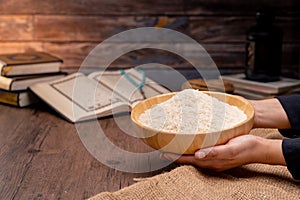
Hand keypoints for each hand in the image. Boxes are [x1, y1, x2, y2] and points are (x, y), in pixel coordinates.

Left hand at [161, 135, 285, 170]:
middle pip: (189, 160)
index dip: (176, 157)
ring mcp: (215, 159)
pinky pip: (202, 153)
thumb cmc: (246, 147)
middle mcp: (211, 162)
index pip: (189, 160)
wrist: (259, 148)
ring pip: (194, 157)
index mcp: (212, 161)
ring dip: (183, 153)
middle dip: (176, 156)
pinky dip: (193, 149)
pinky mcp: (218, 154)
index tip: (163, 153)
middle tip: (163, 150)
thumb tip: (198, 155)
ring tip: (173, 148)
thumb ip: (215, 152)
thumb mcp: (231, 148)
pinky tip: (191, 145)